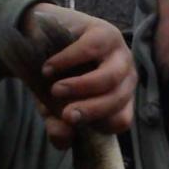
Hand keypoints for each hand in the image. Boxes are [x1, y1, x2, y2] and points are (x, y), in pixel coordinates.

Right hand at [22, 3, 136, 148]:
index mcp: (121, 99)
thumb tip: (63, 136)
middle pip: (117, 100)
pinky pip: (90, 50)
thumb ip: (59, 127)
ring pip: (109, 78)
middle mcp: (126, 77)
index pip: (122, 119)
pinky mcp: (103, 32)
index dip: (99, 125)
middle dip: (90, 110)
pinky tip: (49, 69)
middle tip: (66, 115)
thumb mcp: (54, 108)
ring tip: (55, 90)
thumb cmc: (56, 78)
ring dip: (81, 88)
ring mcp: (119, 53)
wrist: (42, 37)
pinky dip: (67, 62)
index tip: (74, 122)